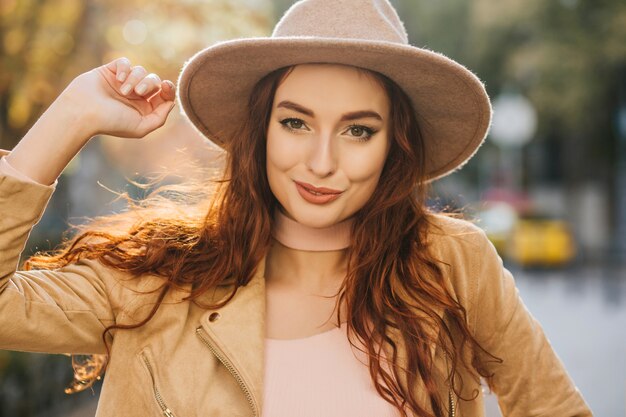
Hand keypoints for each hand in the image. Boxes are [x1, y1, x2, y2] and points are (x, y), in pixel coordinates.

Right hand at [61, 57, 176, 137]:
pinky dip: (125, 68)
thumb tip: (171, 103)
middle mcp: (134, 95)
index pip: (163, 95)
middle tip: (138, 92)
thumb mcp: (141, 127)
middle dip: (149, 84)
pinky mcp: (110, 71)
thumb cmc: (111, 122)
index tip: (166, 86)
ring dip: (135, 79)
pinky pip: (125, 62)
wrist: (83, 112)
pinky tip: (118, 78)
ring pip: (140, 70)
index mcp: (143, 108)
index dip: (169, 89)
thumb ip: (159, 117)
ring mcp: (122, 82)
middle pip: (154, 81)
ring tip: (123, 91)